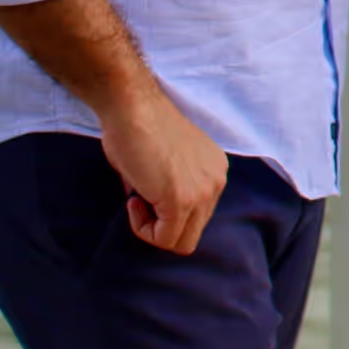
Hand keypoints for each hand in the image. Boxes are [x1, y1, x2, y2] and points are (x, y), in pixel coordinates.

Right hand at [98, 87, 228, 254]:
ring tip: (138, 199)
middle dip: (163, 225)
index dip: (168, 213)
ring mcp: (202, 192)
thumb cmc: (139, 127)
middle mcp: (216, 181)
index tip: (148, 192)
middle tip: (142, 201)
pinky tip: (134, 202)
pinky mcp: (181, 201)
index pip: (198, 215)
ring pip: (181, 241)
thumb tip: (154, 214)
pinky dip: (143, 228)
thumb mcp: (165, 164)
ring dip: (153, 229)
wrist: (132, 107)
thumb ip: (168, 190)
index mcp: (215, 170)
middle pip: (193, 231)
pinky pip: (163, 238)